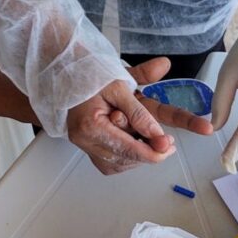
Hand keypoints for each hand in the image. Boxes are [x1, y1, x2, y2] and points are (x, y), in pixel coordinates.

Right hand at [67, 57, 211, 175]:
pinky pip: (109, 162)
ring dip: (137, 157)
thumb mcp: (119, 87)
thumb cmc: (91, 76)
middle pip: (122, 159)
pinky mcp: (86, 146)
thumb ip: (139, 112)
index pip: (126, 148)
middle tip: (166, 144)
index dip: (151, 151)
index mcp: (90, 124)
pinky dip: (125, 157)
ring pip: (117, 165)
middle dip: (148, 153)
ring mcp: (84, 145)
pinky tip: (135, 146)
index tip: (168, 146)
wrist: (70, 73)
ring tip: (152, 143)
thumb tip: (157, 134)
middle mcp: (84, 139)